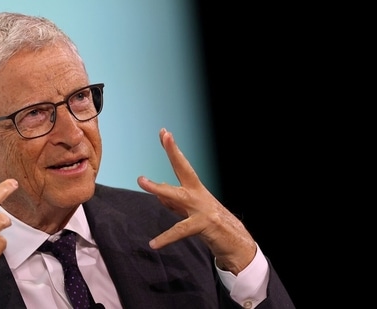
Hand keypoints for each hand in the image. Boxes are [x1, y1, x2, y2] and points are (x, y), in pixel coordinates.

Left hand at [137, 128, 255, 274]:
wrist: (235, 241)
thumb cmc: (209, 224)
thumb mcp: (189, 211)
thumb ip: (173, 202)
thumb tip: (159, 192)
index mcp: (195, 189)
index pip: (181, 165)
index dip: (173, 149)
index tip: (164, 132)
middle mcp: (198, 194)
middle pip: (184, 169)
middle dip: (175, 152)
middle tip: (166, 136)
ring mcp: (202, 208)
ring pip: (177, 196)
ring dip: (158, 188)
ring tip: (141, 181)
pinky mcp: (203, 225)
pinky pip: (180, 231)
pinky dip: (166, 238)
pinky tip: (153, 243)